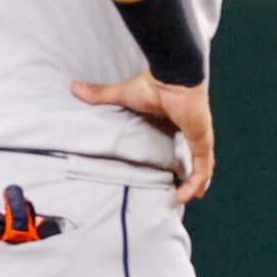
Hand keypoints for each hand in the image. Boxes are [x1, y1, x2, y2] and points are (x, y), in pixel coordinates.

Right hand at [72, 72, 214, 203]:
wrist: (172, 77)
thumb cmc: (151, 83)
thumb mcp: (122, 94)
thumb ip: (100, 95)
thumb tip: (74, 86)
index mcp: (173, 119)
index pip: (177, 141)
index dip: (176, 155)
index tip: (169, 170)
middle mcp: (188, 129)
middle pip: (192, 157)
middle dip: (189, 174)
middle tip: (179, 190)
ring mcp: (197, 136)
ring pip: (200, 166)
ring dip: (193, 184)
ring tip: (181, 199)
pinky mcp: (202, 141)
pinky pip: (203, 167)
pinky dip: (198, 182)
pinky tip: (190, 196)